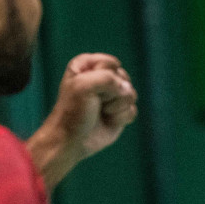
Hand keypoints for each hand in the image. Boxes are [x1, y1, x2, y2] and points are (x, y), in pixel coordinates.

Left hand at [28, 53, 137, 188]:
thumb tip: (127, 90)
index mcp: (87, 65)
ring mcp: (112, 95)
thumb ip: (108, 78)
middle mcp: (100, 77)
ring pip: (131, 94)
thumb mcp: (83, 86)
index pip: (111, 63)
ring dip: (116, 107)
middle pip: (124, 78)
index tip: (88, 89)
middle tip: (96, 102)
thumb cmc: (73, 112)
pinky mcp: (120, 111)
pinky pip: (132, 109)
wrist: (72, 141)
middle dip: (112, 93)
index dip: (103, 78)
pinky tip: (108, 121)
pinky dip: (121, 118)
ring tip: (101, 112)